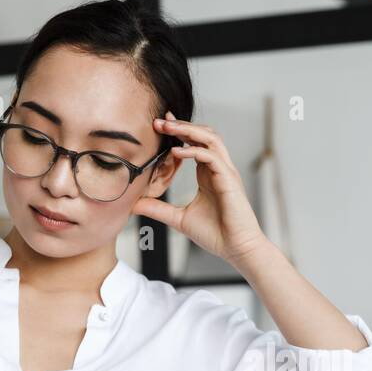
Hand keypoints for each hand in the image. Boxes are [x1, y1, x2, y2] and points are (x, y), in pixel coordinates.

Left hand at [130, 111, 271, 269]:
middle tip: (159, 120)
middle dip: (181, 125)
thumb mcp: (178, 219)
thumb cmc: (215, 235)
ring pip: (210, 138)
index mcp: (208, 174)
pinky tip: (176, 152)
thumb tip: (135, 205)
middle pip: (203, 134)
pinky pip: (211, 156)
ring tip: (168, 127)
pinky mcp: (229, 179)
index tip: (159, 124)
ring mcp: (225, 172)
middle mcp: (218, 168)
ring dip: (189, 130)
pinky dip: (194, 151)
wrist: (237, 249)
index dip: (179, 131)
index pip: (194, 143)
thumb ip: (158, 209)